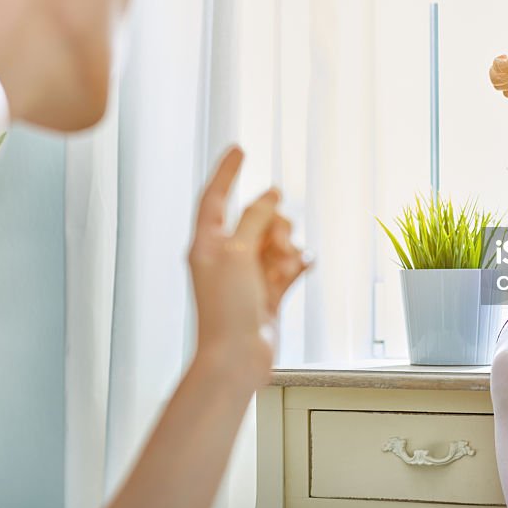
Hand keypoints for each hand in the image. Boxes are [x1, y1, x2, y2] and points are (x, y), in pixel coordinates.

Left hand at [187, 146, 309, 385]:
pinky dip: (295, 265)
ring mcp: (247, 275)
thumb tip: (269, 195)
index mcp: (206, 243)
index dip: (227, 171)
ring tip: (285, 266)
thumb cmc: (226, 309)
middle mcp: (225, 256)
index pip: (215, 197)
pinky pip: (287, 266)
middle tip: (278, 241)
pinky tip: (301, 268)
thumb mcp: (238, 253)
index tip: (239, 149)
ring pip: (276, 241)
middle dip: (274, 224)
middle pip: (256, 218)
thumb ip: (255, 218)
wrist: (237, 358)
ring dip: (286, 249)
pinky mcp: (267, 292)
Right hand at [489, 53, 507, 97]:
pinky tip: (504, 56)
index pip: (507, 93)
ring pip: (494, 78)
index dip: (507, 86)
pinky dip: (497, 60)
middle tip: (505, 66)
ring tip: (502, 60)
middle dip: (497, 76)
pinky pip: (497, 65)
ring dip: (494, 69)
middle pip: (497, 86)